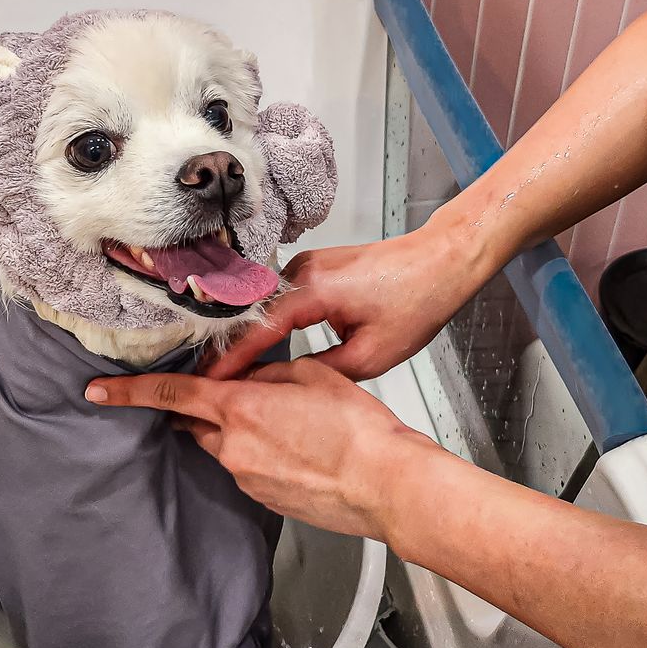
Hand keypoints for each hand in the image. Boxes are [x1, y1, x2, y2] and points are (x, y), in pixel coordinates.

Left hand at [85, 358, 438, 540]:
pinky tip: (297, 449)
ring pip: (224, 445)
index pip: (169, 394)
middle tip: (232, 395)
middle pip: (195, 421)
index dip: (128, 392)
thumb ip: (268, 372)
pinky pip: (248, 468)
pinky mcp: (264, 500)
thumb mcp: (311, 375)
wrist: (385, 484)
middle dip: (200, 407)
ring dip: (239, 431)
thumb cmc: (357, 429)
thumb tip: (251, 377)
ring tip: (288, 425)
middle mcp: (233, 447)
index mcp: (240, 407)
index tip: (98, 392)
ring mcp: (247, 478)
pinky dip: (260, 454)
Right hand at [205, 225, 482, 381]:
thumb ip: (321, 372)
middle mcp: (302, 269)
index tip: (206, 384)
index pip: (258, 329)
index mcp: (313, 289)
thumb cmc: (417, 302)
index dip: (230, 361)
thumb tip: (287, 385)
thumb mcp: (371, 356)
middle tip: (206, 384)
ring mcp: (306, 264)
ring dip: (247, 334)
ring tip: (227, 371)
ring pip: (263, 305)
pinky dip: (266, 321)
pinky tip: (258, 346)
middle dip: (230, 349)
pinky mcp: (314, 266)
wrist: (440, 261)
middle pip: (252, 314)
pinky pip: (279, 297)